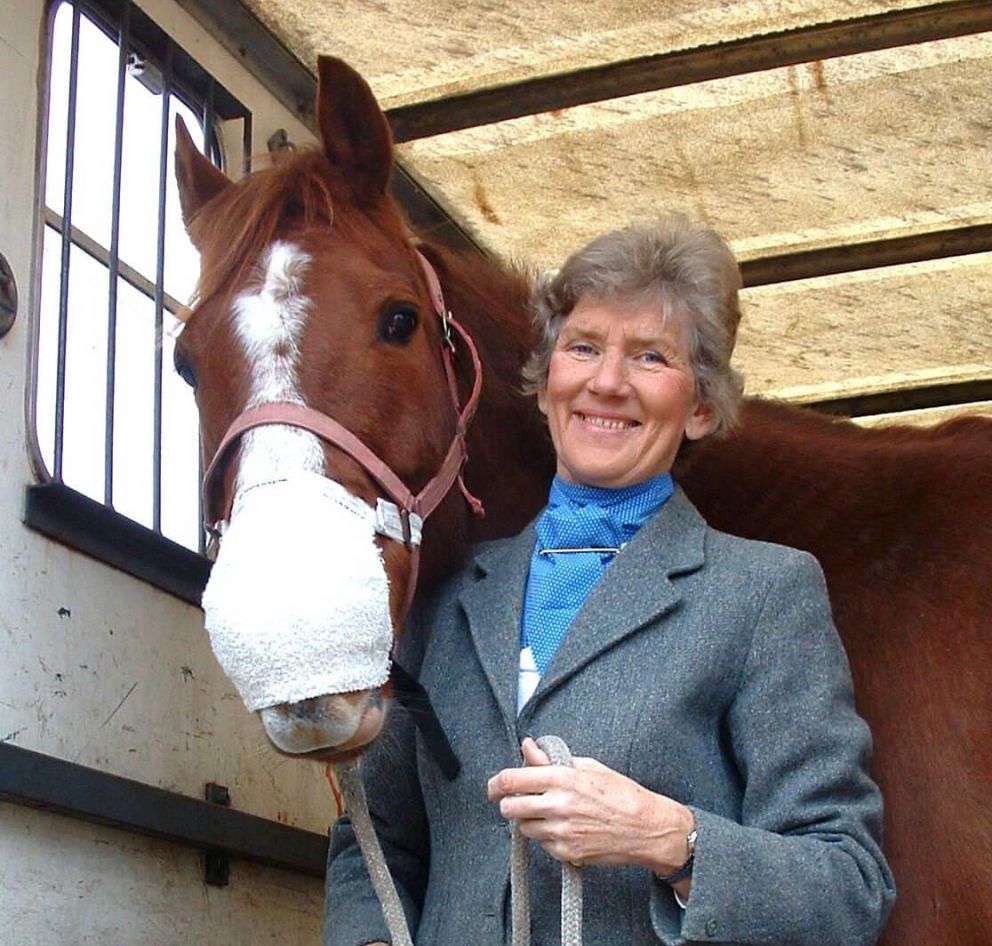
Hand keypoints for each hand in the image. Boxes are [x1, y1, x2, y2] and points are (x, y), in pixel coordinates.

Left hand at [487, 738, 693, 874]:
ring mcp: (562, 832)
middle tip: (515, 801)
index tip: (493, 786)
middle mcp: (558, 805)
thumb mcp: (587, 766)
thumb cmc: (620, 793)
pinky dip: (546, 837)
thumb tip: (527, 747)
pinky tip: (564, 828)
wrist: (646, 828)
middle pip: (509, 807)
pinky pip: (542, 845)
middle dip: (507, 804)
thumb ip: (551, 759)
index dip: (495, 783)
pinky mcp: (567, 853)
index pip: (512, 780)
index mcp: (562, 778)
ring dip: (528, 820)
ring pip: (524, 828)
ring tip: (548, 813)